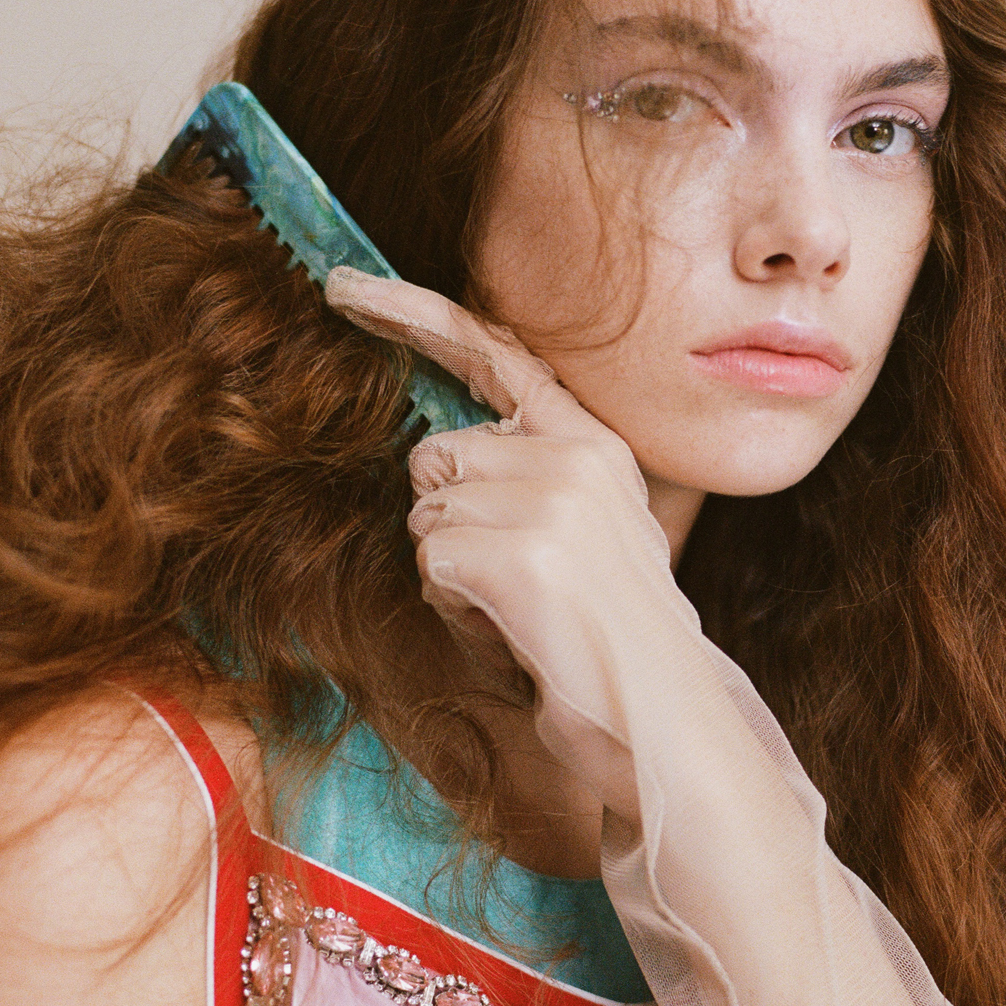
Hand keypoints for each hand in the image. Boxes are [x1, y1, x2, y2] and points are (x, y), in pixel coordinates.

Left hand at [323, 268, 693, 793]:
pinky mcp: (521, 555)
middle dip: (447, 526)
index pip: (496, 354)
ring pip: (426, 516)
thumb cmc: (607, 638)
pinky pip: (430, 564)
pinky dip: (454, 607)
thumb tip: (438, 460)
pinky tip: (511, 628)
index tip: (344, 287)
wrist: (660, 717)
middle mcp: (577, 457)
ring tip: (519, 611)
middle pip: (434, 458)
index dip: (413, 316)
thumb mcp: (587, 534)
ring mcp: (552, 502)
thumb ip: (529, 478)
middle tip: (512, 583)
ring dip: (451, 575)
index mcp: (594, 444)